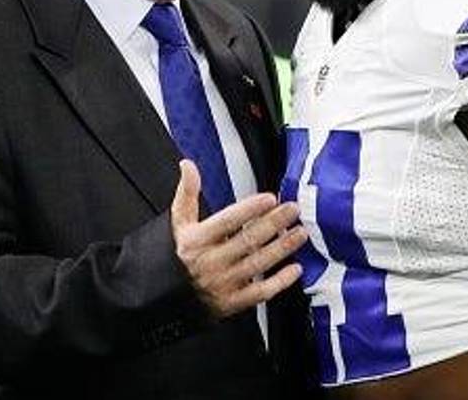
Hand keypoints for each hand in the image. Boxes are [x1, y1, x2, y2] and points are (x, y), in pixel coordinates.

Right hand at [170, 160, 306, 318]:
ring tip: (300, 233)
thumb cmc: (177, 256)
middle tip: (293, 210)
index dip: (250, 209)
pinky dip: (280, 281)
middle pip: (248, 240)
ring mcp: (223, 283)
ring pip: (258, 264)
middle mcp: (211, 262)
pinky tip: (295, 269)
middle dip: (274, 223)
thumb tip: (187, 165)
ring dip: (283, 247)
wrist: (167, 298)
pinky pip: (261, 292)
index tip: (270, 199)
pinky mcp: (232, 302)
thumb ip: (187, 193)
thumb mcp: (178, 224)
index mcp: (198, 240)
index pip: (227, 221)